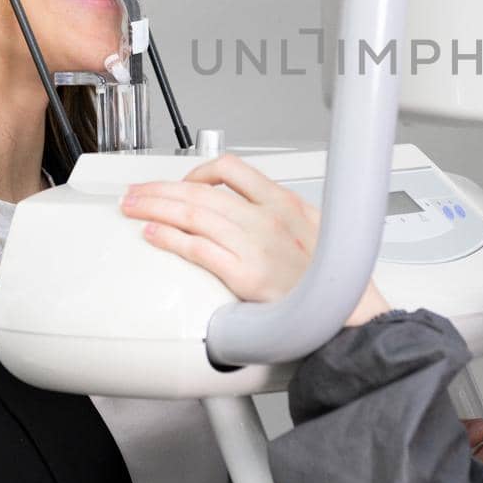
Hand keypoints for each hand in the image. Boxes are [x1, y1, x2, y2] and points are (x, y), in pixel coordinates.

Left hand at [121, 154, 389, 324]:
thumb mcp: (315, 225)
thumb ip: (281, 210)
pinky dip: (171, 239)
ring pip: (193, 215)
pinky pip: (199, 250)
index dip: (198, 171)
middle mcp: (267, 219)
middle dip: (160, 189)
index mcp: (284, 202)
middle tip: (136, 192)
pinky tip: (154, 234)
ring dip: (155, 208)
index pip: (231, 169)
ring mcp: (255, 246)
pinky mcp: (246, 276)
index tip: (181, 182)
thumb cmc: (333, 276)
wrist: (348, 313)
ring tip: (134, 208)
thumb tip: (250, 202)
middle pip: (200, 192)